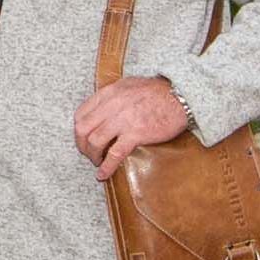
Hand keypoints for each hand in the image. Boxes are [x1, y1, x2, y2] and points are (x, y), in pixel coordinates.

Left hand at [73, 75, 194, 178]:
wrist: (180, 97)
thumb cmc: (158, 92)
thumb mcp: (129, 86)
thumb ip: (113, 97)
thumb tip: (101, 110)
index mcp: (109, 93)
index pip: (81, 113)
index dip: (78, 130)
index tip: (83, 138)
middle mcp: (112, 105)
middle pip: (83, 129)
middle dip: (81, 145)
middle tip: (88, 153)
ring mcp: (123, 119)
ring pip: (94, 141)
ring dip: (92, 156)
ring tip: (97, 162)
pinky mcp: (136, 133)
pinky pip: (114, 154)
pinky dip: (106, 167)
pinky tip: (103, 174)